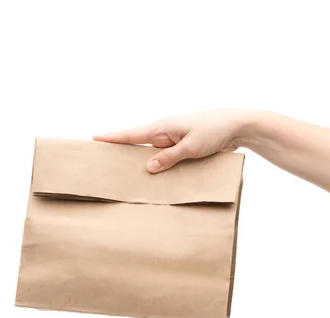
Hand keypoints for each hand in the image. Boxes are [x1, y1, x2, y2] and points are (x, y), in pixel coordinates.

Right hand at [93, 109, 254, 172]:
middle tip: (102, 162)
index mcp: (163, 127)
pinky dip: (159, 166)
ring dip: (143, 163)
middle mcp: (164, 133)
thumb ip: (169, 157)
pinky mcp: (182, 147)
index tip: (94, 139)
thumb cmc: (213, 131)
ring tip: (124, 175)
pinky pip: (165, 158)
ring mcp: (173, 140)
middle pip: (137, 145)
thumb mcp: (191, 147)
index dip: (113, 138)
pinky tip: (155, 178)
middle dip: (122, 152)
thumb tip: (148, 167)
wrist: (235, 126)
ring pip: (152, 154)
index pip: (132, 134)